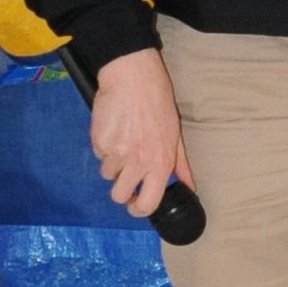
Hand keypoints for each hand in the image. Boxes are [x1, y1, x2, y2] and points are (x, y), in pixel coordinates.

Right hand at [91, 47, 192, 218]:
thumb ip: (181, 165)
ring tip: (123, 139)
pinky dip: (103, 146)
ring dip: (112, 163)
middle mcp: (139, 162)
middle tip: (125, 173)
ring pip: (107, 175)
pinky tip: (114, 129)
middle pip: (120, 196)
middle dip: (121, 189)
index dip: (139, 209)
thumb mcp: (176, 134)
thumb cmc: (158, 103)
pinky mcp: (100, 142)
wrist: (133, 77)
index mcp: (161, 162)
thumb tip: (190, 187)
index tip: (135, 203)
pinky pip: (98, 155)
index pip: (148, 204)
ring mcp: (117, 153)